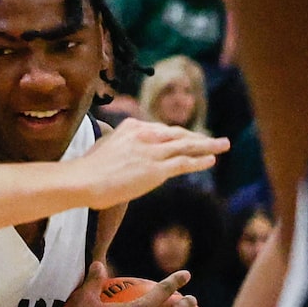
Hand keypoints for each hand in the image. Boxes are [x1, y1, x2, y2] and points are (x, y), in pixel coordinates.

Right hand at [81, 118, 227, 205]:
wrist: (84, 179)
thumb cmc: (87, 170)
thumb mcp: (102, 147)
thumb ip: (114, 144)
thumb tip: (114, 151)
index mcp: (132, 126)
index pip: (160, 130)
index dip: (176, 136)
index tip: (186, 138)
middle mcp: (145, 134)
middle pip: (177, 134)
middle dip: (197, 136)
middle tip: (213, 139)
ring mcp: (152, 151)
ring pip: (186, 145)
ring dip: (207, 145)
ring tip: (223, 144)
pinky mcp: (157, 169)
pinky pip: (184, 162)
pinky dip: (199, 160)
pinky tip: (210, 160)